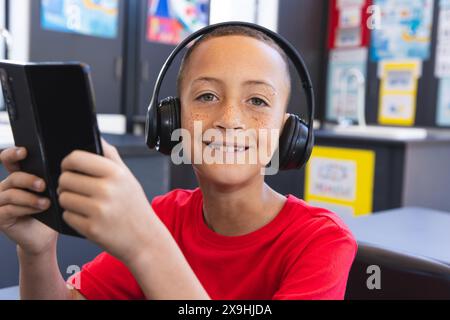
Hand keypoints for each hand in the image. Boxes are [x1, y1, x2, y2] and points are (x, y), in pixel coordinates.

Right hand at [0, 147, 56, 255]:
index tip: (25, 151)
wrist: (43, 238)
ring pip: (12, 194)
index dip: (14, 153)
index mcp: (18, 178)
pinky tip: (39, 210)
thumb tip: (60, 170)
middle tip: (43, 185)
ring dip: (30, 198)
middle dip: (29, 179)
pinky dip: (26, 209)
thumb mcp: (51, 194)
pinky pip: (9, 209)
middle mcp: (5, 188)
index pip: (10, 160)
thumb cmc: (49, 214)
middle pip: (14, 177)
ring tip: (46, 203)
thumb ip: (49, 181)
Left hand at [59, 139, 157, 263]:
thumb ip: (111, 156)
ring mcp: (98, 211)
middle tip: (77, 189)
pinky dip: (73, 216)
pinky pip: (67, 216)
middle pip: (65, 179)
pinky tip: (87, 217)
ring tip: (83, 204)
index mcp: (115, 173)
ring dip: (68, 200)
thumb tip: (95, 137)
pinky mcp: (91, 229)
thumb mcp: (128, 177)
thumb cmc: (134, 206)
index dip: (67, 162)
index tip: (69, 168)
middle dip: (66, 184)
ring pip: (63, 198)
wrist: (145, 239)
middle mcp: (107, 190)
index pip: (76, 158)